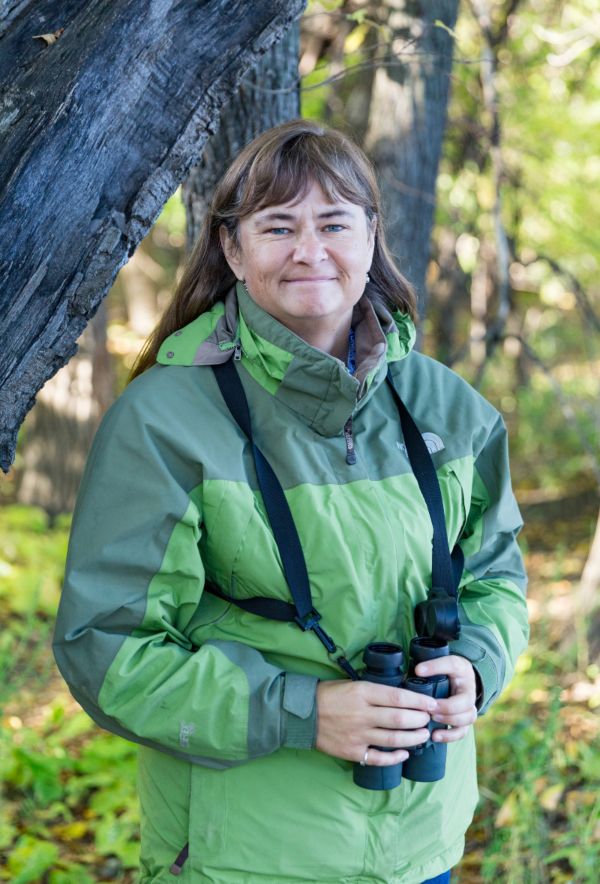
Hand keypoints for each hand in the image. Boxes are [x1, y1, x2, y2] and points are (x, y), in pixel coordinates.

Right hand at [315, 680, 435, 765]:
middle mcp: (363, 714)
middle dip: (420, 719)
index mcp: (362, 692)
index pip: (398, 697)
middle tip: (429, 719)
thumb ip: (374, 692)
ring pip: (394, 739)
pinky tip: (405, 753)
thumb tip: (401, 697)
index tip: (432, 703)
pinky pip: (378, 758)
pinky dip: (395, 757)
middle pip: (400, 719)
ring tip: (424, 734)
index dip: (419, 701)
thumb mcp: (352, 684)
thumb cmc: (329, 694)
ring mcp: (358, 735)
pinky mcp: (352, 751)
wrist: (303, 714)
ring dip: (413, 738)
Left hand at [414, 654, 477, 743]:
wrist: (460, 680)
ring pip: (468, 717)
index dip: (435, 667)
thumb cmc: (447, 671)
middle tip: (430, 708)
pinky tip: (435, 736)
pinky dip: (450, 735)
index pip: (452, 665)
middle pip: (466, 701)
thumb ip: (429, 665)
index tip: (418, 670)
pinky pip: (463, 731)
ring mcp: (469, 707)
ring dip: (450, 720)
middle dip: (447, 706)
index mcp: (462, 670)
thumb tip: (418, 671)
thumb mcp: (440, 662)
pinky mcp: (465, 721)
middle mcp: (469, 690)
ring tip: (433, 719)